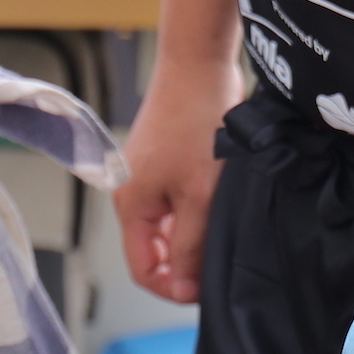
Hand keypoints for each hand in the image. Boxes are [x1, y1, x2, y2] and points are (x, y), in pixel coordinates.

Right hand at [117, 66, 231, 301]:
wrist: (197, 64)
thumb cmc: (196, 122)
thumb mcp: (199, 195)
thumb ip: (189, 245)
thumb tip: (181, 288)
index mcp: (130, 205)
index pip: (143, 269)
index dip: (173, 287)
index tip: (206, 289)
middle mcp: (130, 192)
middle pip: (153, 248)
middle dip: (184, 261)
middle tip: (221, 258)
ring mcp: (144, 175)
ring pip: (166, 225)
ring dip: (192, 234)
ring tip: (222, 225)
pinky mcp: (160, 160)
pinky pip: (173, 201)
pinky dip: (193, 210)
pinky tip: (218, 201)